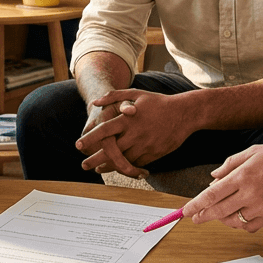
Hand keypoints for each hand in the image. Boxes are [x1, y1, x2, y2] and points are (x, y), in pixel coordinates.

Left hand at [75, 90, 193, 176]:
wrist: (184, 114)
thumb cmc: (158, 102)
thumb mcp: (136, 93)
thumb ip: (114, 96)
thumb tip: (95, 102)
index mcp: (128, 119)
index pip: (104, 130)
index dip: (90, 139)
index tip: (78, 145)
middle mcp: (135, 134)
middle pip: (110, 150)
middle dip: (94, 159)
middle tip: (83, 165)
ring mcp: (144, 145)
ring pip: (122, 161)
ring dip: (108, 166)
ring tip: (97, 169)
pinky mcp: (153, 154)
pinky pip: (135, 164)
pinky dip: (125, 167)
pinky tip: (116, 168)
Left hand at [181, 144, 262, 232]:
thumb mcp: (254, 152)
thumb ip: (231, 164)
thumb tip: (213, 178)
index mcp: (243, 176)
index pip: (211, 195)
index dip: (195, 204)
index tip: (186, 210)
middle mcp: (250, 193)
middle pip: (218, 211)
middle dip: (203, 216)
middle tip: (195, 217)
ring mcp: (260, 207)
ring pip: (232, 221)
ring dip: (221, 218)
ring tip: (218, 213)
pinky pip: (248, 227)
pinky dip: (239, 224)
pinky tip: (237, 217)